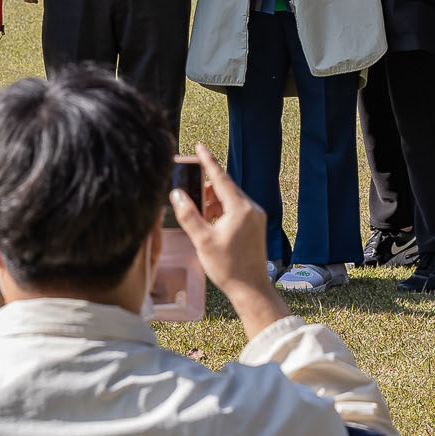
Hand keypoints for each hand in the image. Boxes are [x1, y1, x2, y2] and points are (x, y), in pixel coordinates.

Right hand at [167, 147, 288, 335]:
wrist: (251, 289)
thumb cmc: (227, 267)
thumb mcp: (202, 240)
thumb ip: (188, 214)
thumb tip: (177, 194)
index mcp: (240, 208)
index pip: (221, 177)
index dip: (208, 161)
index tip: (200, 146)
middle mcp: (252, 209)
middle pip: (226, 188)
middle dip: (207, 186)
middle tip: (189, 187)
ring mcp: (257, 218)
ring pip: (231, 199)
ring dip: (213, 201)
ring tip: (198, 210)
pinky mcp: (257, 227)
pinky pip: (237, 210)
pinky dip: (222, 210)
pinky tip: (211, 221)